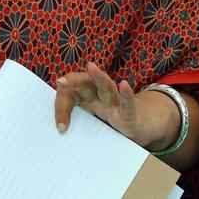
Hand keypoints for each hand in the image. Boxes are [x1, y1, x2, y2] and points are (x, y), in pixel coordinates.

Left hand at [53, 62, 175, 150]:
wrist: (138, 126)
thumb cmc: (110, 121)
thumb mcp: (90, 124)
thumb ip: (76, 123)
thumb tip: (61, 132)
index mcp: (87, 98)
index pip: (71, 95)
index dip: (62, 106)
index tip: (60, 128)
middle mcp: (100, 97)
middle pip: (86, 84)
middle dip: (74, 81)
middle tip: (60, 81)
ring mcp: (115, 104)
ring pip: (107, 87)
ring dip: (99, 77)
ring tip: (91, 66)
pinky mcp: (129, 115)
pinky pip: (127, 104)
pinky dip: (126, 95)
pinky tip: (124, 84)